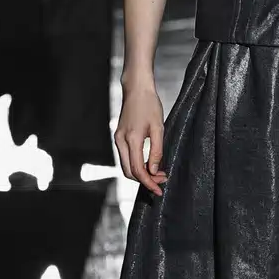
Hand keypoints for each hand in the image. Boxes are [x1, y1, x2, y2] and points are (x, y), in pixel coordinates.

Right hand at [114, 81, 166, 195]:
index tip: (159, 190)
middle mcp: (121, 141)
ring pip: (126, 166)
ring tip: (158, 173)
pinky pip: (125, 157)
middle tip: (161, 181)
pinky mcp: (118, 137)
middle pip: (129, 172)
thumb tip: (155, 170)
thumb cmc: (149, 105)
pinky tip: (149, 164)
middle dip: (145, 180)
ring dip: (140, 173)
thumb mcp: (159, 127)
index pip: (138, 170)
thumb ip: (157, 151)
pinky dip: (136, 165)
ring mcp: (117, 139)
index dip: (149, 183)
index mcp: (131, 139)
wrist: (136, 89)